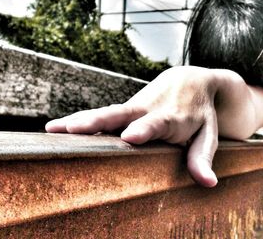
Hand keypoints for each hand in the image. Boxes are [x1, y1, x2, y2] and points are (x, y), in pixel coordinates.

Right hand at [45, 66, 219, 186]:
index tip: (130, 136)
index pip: (156, 123)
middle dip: (98, 121)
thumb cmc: (201, 112)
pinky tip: (55, 128)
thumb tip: (209, 184)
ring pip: (104, 112)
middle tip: (75, 128)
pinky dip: (79, 119)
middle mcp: (147, 109)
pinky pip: (100, 115)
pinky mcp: (123, 109)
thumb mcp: (208, 134)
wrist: (191, 79)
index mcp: (171, 116)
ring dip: (80, 119)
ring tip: (53, 129)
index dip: (143, 129)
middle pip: (120, 114)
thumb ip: (203, 157)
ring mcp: (132, 107)